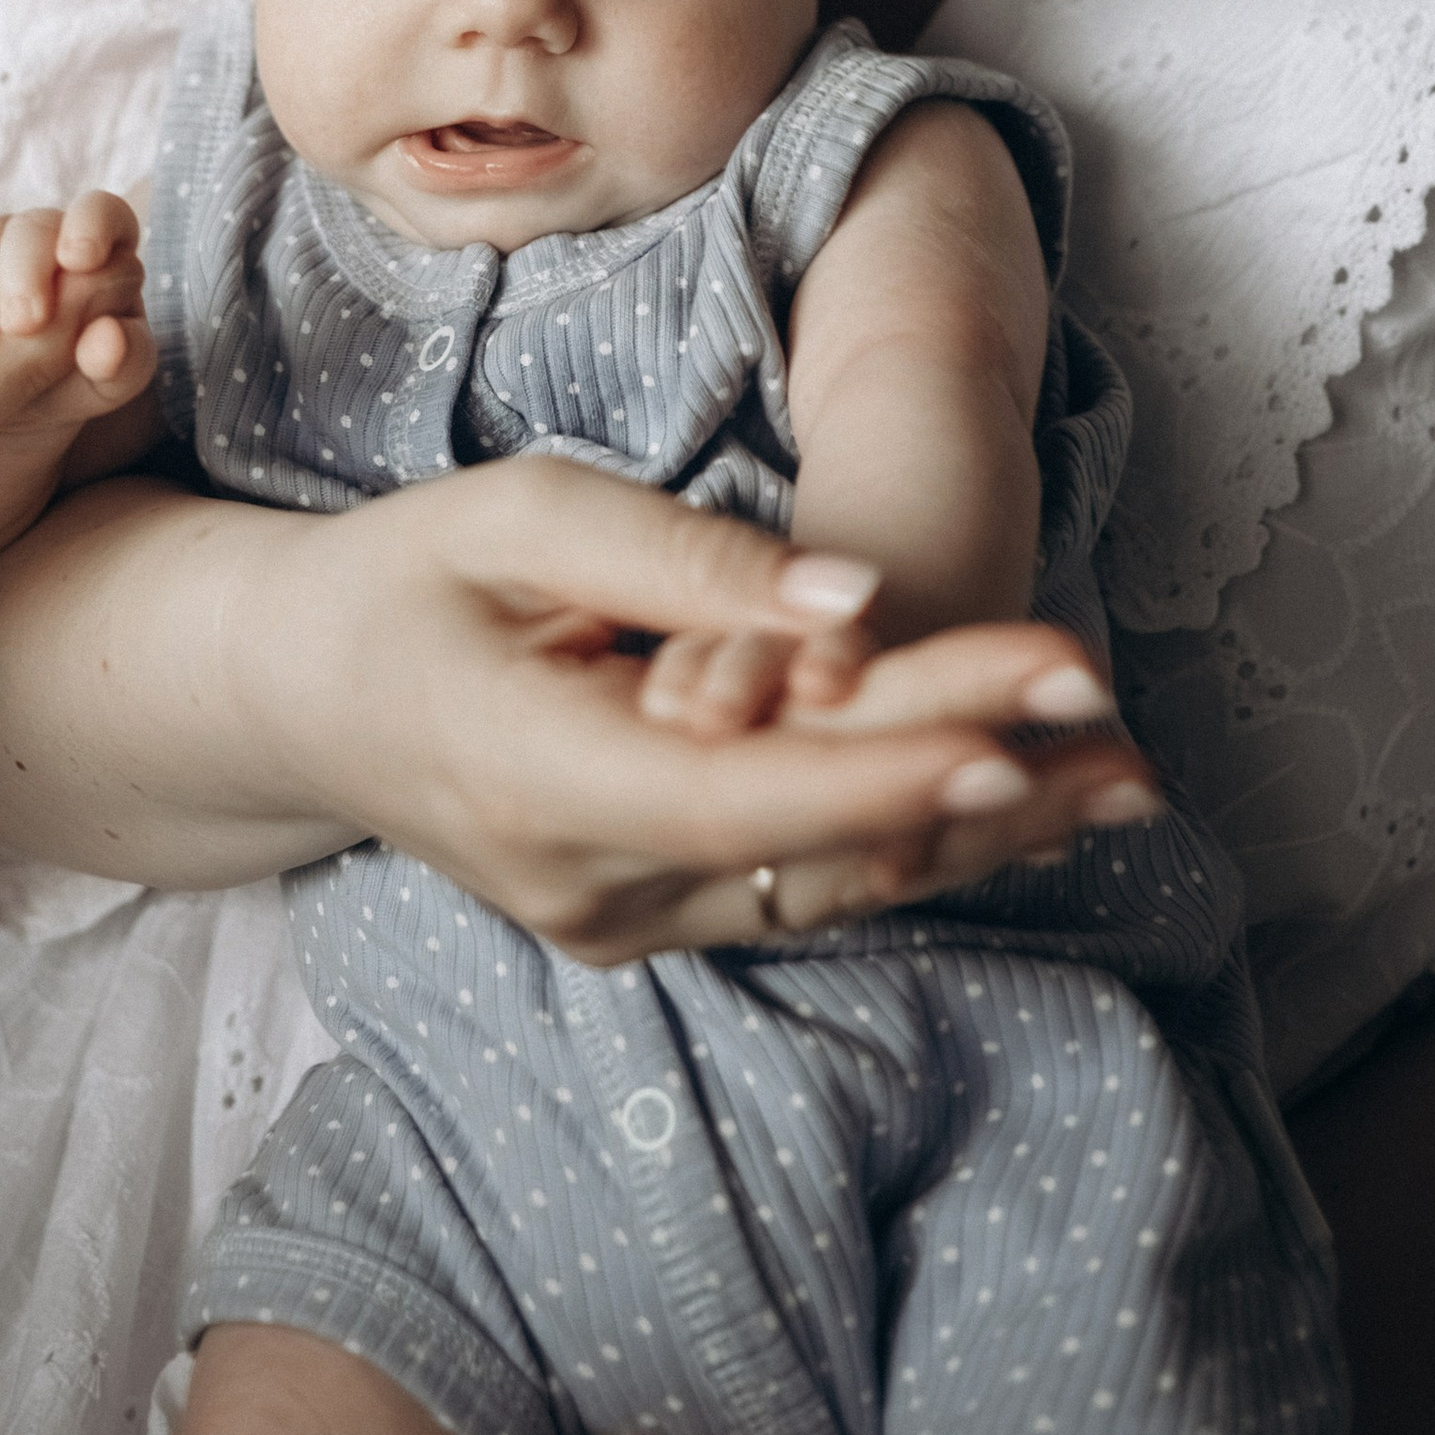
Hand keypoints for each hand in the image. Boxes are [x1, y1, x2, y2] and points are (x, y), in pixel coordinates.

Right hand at [0, 195, 156, 567]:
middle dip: (26, 269)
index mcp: (101, 256)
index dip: (92, 225)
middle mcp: (45, 240)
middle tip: (23, 325)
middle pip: (34, 225)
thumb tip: (111, 337)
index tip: (78, 260)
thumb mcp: (106, 387)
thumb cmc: (69, 387)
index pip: (103, 212)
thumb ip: (123, 362)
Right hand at [258, 460, 1155, 956]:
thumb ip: (681, 556)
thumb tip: (853, 595)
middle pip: (814, 853)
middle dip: (981, 793)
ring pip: (828, 887)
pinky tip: (1029, 804)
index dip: (881, 771)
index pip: (739, 796)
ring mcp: (618, 920)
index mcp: (533, 778)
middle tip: (1129, 741)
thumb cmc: (410, 575)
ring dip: (982, 833)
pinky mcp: (651, 914)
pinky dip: (920, 838)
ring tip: (1127, 779)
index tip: (1014, 733)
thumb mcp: (519, 514)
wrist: (306, 697)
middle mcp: (585, 886)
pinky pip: (801, 886)